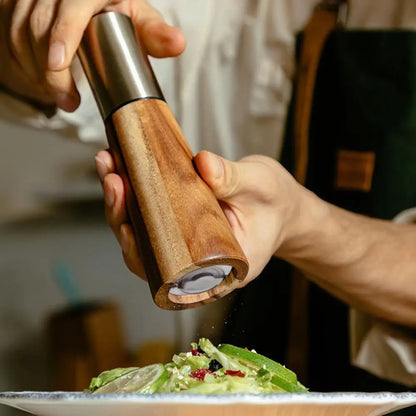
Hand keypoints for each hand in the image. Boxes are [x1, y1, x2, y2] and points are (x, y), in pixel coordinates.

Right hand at [0, 0, 184, 110]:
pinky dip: (22, 61)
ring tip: (59, 96)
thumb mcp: (140, 22)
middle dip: (50, 72)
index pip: (71, 7)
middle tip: (67, 101)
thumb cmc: (121, 13)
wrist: (96, 4)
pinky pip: (8, 33)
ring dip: (34, 70)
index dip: (62, 34)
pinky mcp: (18, 4)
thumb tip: (177, 44)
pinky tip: (39, 79)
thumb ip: (156, 34)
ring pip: (19, 31)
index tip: (58, 64)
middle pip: (39, 25)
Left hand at [95, 149, 313, 284]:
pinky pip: (149, 212)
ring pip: (141, 231)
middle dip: (122, 216)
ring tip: (109, 165)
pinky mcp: (178, 222)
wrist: (280, 204)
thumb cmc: (275, 205)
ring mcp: (183, 243)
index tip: (126, 228)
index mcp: (216, 271)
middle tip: (114, 181)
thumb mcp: (261, 188)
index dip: (141, 255)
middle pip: (146, 251)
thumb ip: (234, 179)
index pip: (168, 275)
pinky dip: (132, 190)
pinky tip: (121, 165)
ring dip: (120, 200)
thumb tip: (203, 164)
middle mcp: (193, 263)